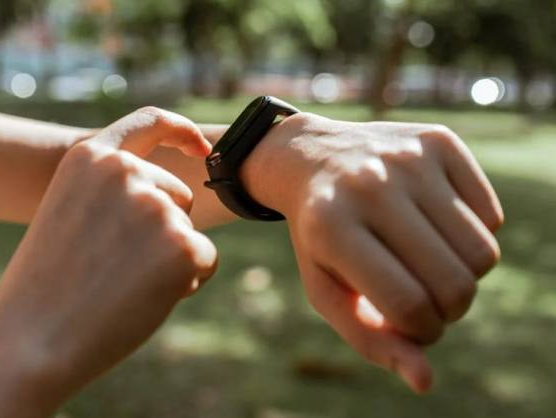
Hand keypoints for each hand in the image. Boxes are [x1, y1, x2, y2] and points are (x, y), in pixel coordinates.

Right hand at [0, 108, 216, 417]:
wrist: (31, 342)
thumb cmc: (46, 287)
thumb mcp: (68, 213)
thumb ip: (111, 193)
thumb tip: (162, 200)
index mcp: (90, 158)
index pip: (149, 122)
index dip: (181, 132)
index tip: (202, 147)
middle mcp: (126, 172)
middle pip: (178, 195)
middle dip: (164, 229)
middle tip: (116, 269)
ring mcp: (156, 206)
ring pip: (189, 232)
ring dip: (170, 260)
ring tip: (121, 287)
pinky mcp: (182, 245)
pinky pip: (205, 260)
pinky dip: (187, 283)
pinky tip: (144, 301)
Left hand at [242, 113, 503, 392]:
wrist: (311, 157)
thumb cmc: (320, 237)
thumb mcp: (326, 290)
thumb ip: (370, 339)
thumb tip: (425, 382)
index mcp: (332, 227)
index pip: (408, 303)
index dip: (422, 332)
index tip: (412, 326)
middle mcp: (371, 185)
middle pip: (456, 283)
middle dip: (449, 310)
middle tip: (426, 300)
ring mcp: (408, 157)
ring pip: (484, 253)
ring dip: (464, 277)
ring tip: (431, 267)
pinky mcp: (439, 141)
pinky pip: (491, 215)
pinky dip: (472, 235)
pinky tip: (434, 226)